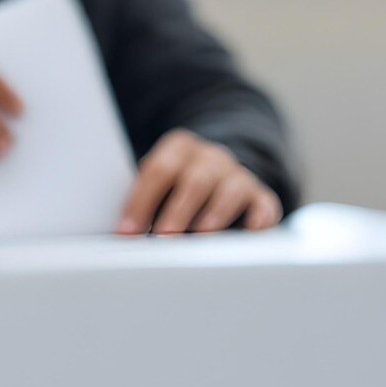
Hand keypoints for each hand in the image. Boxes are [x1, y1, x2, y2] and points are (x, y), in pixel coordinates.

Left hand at [117, 129, 282, 235]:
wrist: (217, 170)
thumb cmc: (176, 185)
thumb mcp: (157, 183)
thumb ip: (143, 200)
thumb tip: (122, 234)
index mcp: (178, 148)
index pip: (157, 170)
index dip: (141, 202)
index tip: (127, 232)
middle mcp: (211, 157)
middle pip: (194, 180)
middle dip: (177, 211)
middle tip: (163, 239)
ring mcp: (238, 174)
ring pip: (229, 190)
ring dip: (214, 216)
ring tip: (200, 239)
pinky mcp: (260, 196)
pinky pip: (263, 205)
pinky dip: (258, 219)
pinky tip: (249, 232)